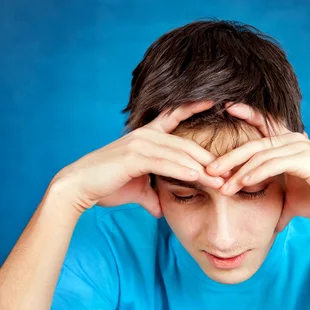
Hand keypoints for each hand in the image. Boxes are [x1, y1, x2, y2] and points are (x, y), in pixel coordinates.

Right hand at [52, 101, 224, 216]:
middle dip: (209, 160)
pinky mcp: (133, 157)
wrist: (79, 187)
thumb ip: (152, 195)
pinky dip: (182, 170)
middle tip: (230, 173)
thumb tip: (162, 209)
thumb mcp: (136, 189)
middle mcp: (145, 135)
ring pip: (179, 154)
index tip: (217, 100)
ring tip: (220, 182)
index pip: (175, 117)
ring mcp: (139, 144)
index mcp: (147, 136)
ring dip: (201, 169)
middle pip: (186, 144)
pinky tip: (198, 177)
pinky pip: (164, 162)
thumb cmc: (106, 185)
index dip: (195, 106)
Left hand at [206, 103, 309, 229]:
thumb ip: (278, 204)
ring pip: (259, 155)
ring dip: (237, 170)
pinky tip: (241, 184)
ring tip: (220, 184)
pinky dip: (255, 173)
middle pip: (252, 144)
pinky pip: (273, 164)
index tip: (221, 121)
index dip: (242, 119)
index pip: (261, 129)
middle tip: (208, 170)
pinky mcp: (305, 159)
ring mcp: (299, 147)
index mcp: (289, 144)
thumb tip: (269, 224)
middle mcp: (293, 140)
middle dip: (228, 157)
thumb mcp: (293, 202)